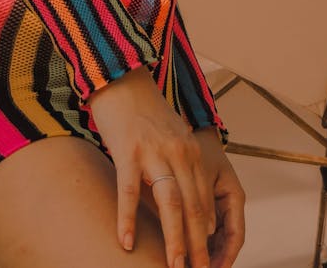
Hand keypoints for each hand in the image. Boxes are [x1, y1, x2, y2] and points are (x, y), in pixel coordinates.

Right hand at [87, 66, 215, 267]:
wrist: (119, 77)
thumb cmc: (142, 111)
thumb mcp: (170, 137)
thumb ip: (180, 167)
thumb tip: (188, 208)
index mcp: (190, 151)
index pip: (204, 202)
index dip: (205, 234)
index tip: (206, 258)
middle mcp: (178, 153)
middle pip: (192, 207)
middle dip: (196, 245)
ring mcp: (153, 152)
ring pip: (170, 203)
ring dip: (174, 239)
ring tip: (174, 266)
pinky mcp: (128, 150)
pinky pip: (130, 191)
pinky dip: (128, 219)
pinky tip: (126, 241)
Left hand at [191, 127, 244, 267]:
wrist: (186, 125)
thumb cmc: (192, 144)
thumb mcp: (196, 169)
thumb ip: (200, 199)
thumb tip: (204, 232)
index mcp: (234, 194)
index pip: (234, 236)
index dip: (224, 257)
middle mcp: (230, 201)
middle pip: (226, 241)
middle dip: (214, 260)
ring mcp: (218, 202)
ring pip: (216, 237)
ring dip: (206, 252)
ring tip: (192, 266)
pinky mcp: (204, 201)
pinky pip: (205, 226)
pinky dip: (197, 239)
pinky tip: (185, 250)